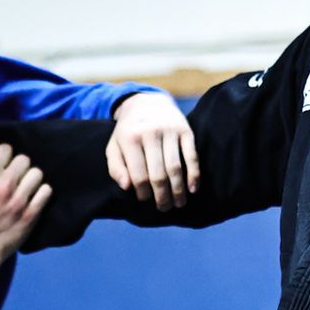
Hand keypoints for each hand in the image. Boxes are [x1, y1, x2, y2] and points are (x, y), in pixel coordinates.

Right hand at [0, 144, 50, 261]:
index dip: (6, 155)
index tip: (6, 164)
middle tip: (17, 176)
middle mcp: (4, 187)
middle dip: (20, 166)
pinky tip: (35, 196)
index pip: (6, 148)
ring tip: (27, 187)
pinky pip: (46, 191)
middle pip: (24, 159)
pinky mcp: (31, 214)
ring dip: (32, 178)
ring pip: (37, 173)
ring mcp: (19, 201)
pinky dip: (42, 192)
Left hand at [106, 92, 198, 211]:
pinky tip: (193, 189)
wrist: (148, 102)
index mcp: (130, 138)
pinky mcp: (186, 130)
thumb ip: (115, 167)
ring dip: (178, 190)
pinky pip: (192, 156)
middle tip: (164, 208)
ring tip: (178, 203)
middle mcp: (150, 133)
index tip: (144, 199)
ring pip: (175, 168)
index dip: (142, 193)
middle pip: (158, 175)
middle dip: (162, 197)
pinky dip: (194, 175)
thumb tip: (126, 187)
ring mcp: (169, 131)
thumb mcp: (115, 145)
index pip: (138, 175)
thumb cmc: (129, 131)